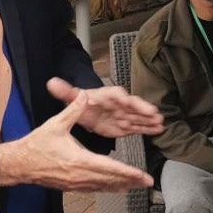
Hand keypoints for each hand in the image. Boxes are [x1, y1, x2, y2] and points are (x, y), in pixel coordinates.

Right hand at [0, 91, 153, 190]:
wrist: (19, 165)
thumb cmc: (36, 145)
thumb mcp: (55, 125)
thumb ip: (73, 110)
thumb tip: (85, 95)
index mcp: (79, 160)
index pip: (109, 167)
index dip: (127, 172)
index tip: (141, 175)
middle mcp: (80, 175)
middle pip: (110, 180)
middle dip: (131, 181)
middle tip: (147, 182)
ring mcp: (76, 183)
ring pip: (104, 187)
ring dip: (121, 186)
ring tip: (137, 186)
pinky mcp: (72, 186)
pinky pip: (94, 189)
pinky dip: (108, 188)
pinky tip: (116, 188)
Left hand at [46, 79, 162, 137]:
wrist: (87, 111)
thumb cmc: (82, 102)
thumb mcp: (72, 97)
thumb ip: (65, 92)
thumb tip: (52, 82)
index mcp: (107, 96)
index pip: (117, 96)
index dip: (124, 99)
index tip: (130, 101)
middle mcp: (119, 104)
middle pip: (132, 106)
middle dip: (143, 110)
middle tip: (154, 114)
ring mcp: (124, 115)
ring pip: (138, 117)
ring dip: (148, 120)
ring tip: (160, 124)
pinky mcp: (126, 125)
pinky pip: (138, 126)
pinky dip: (147, 128)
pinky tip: (157, 130)